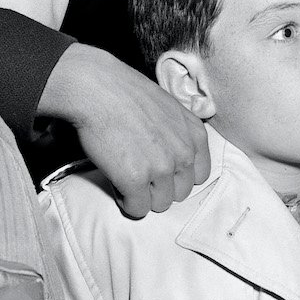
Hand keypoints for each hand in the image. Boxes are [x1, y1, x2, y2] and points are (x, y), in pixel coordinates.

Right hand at [38, 44, 209, 216]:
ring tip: (126, 174)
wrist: (100, 90)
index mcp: (196, 135)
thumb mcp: (170, 109)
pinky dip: (125, 201)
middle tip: (139, 171)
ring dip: (143, 195)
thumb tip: (174, 155)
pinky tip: (116, 182)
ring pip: (160, 204)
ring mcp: (161, 168)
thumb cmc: (129, 94)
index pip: (199, 175)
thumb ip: (180, 134)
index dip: (177, 175)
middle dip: (160, 187)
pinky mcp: (136, 180)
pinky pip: (137, 209)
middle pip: (180, 192)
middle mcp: (184, 154)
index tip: (161, 170)